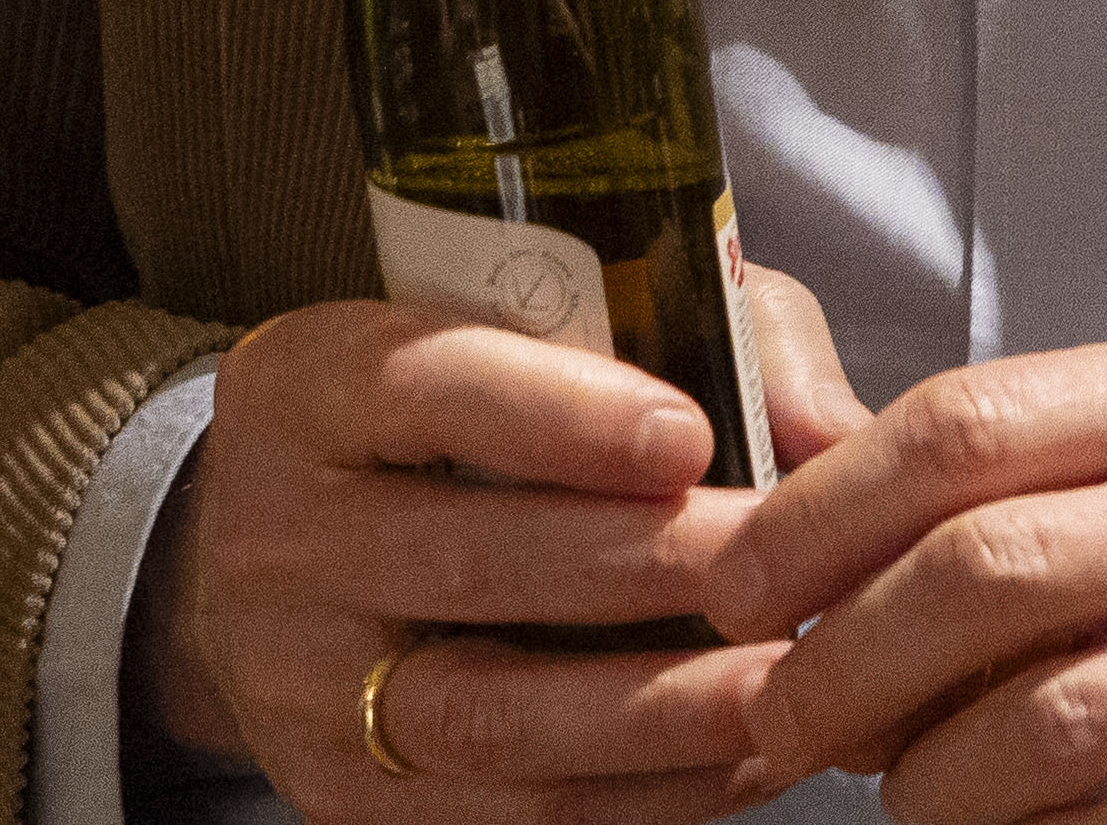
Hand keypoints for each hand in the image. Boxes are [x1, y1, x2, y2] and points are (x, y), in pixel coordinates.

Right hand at [125, 295, 793, 823]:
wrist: (273, 563)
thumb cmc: (447, 424)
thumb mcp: (516, 330)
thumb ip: (678, 340)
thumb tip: (833, 434)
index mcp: (308, 387)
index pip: (424, 386)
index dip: (561, 414)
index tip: (692, 436)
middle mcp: (280, 535)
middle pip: (469, 559)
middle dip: (650, 569)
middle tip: (783, 571)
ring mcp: (304, 684)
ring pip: (489, 715)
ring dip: (659, 709)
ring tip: (785, 684)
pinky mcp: (346, 799)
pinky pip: (508, 821)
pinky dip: (643, 798)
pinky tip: (740, 758)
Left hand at [712, 329, 1106, 824]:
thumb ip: (1007, 442)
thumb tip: (782, 447)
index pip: (961, 426)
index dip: (817, 513)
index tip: (737, 583)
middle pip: (983, 577)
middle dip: (840, 662)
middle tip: (779, 716)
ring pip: (1046, 727)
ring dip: (927, 780)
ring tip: (898, 789)